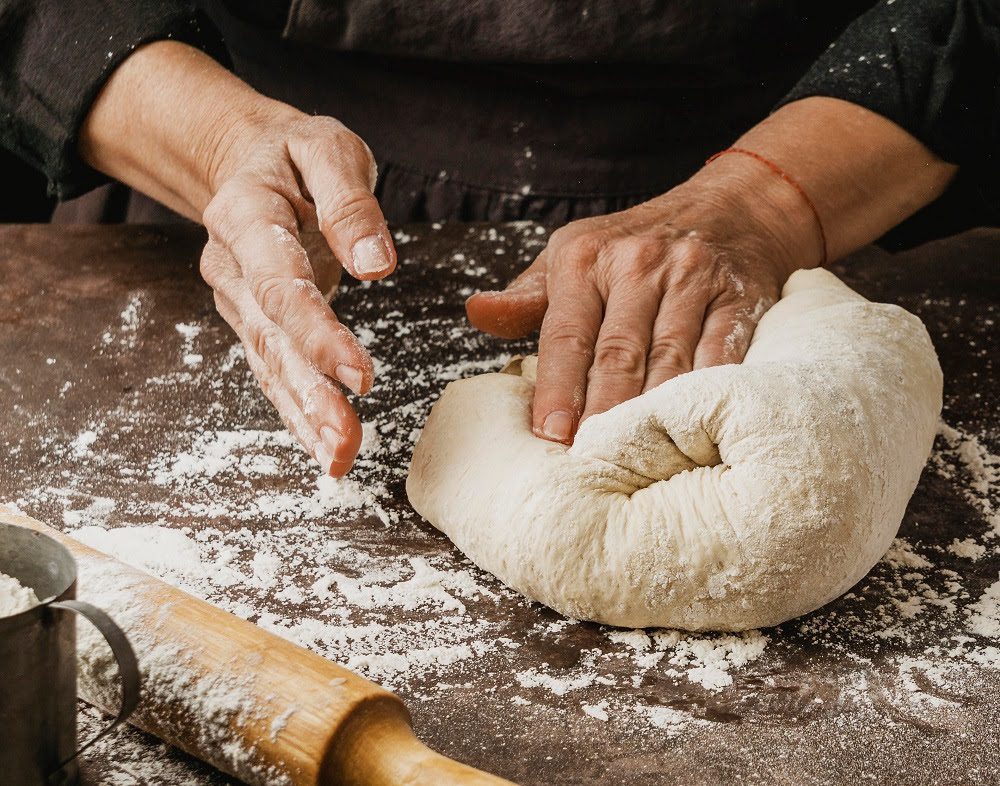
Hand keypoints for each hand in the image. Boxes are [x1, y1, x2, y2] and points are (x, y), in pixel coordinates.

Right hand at [200, 108, 394, 476]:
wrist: (244, 161)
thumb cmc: (294, 154)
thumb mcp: (326, 149)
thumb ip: (350, 203)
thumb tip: (376, 264)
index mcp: (245, 216)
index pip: (282, 286)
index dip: (319, 335)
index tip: (362, 376)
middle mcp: (232, 266)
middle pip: (272, 339)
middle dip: (310, 394)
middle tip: (346, 441)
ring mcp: (238, 300)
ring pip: (270, 365)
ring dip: (305, 416)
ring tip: (340, 459)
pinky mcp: (254, 322)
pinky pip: (273, 371)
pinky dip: (297, 412)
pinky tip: (324, 447)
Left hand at [466, 157, 819, 443]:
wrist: (730, 208)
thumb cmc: (634, 245)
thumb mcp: (571, 255)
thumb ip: (526, 297)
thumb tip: (478, 313)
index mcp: (586, 256)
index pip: (566, 334)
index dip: (557, 389)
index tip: (551, 434)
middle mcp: (639, 262)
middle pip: (617, 353)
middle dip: (601, 411)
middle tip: (589, 460)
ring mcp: (693, 278)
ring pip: (668, 360)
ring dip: (651, 413)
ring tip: (634, 457)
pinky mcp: (739, 297)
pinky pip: (721, 354)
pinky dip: (705, 394)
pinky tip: (691, 428)